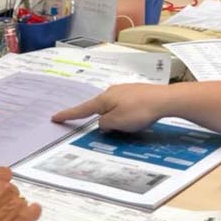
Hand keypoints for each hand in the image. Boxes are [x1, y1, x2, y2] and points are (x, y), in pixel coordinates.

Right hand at [0, 167, 40, 220]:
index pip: (2, 172)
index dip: (0, 181)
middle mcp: (4, 188)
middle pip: (11, 188)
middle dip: (4, 198)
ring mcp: (16, 202)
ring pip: (21, 200)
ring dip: (14, 208)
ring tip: (4, 220)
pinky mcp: (25, 217)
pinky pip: (35, 210)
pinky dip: (31, 213)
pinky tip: (25, 217)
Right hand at [52, 84, 169, 131]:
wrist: (165, 99)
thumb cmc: (139, 111)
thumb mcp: (117, 123)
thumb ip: (104, 124)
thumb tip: (102, 123)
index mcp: (104, 99)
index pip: (82, 109)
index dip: (68, 115)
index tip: (55, 117)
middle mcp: (112, 92)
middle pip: (99, 108)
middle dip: (100, 119)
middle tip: (109, 130)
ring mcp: (124, 90)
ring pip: (113, 108)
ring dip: (115, 118)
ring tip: (128, 126)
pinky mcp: (136, 93)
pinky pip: (124, 106)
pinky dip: (125, 114)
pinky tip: (136, 118)